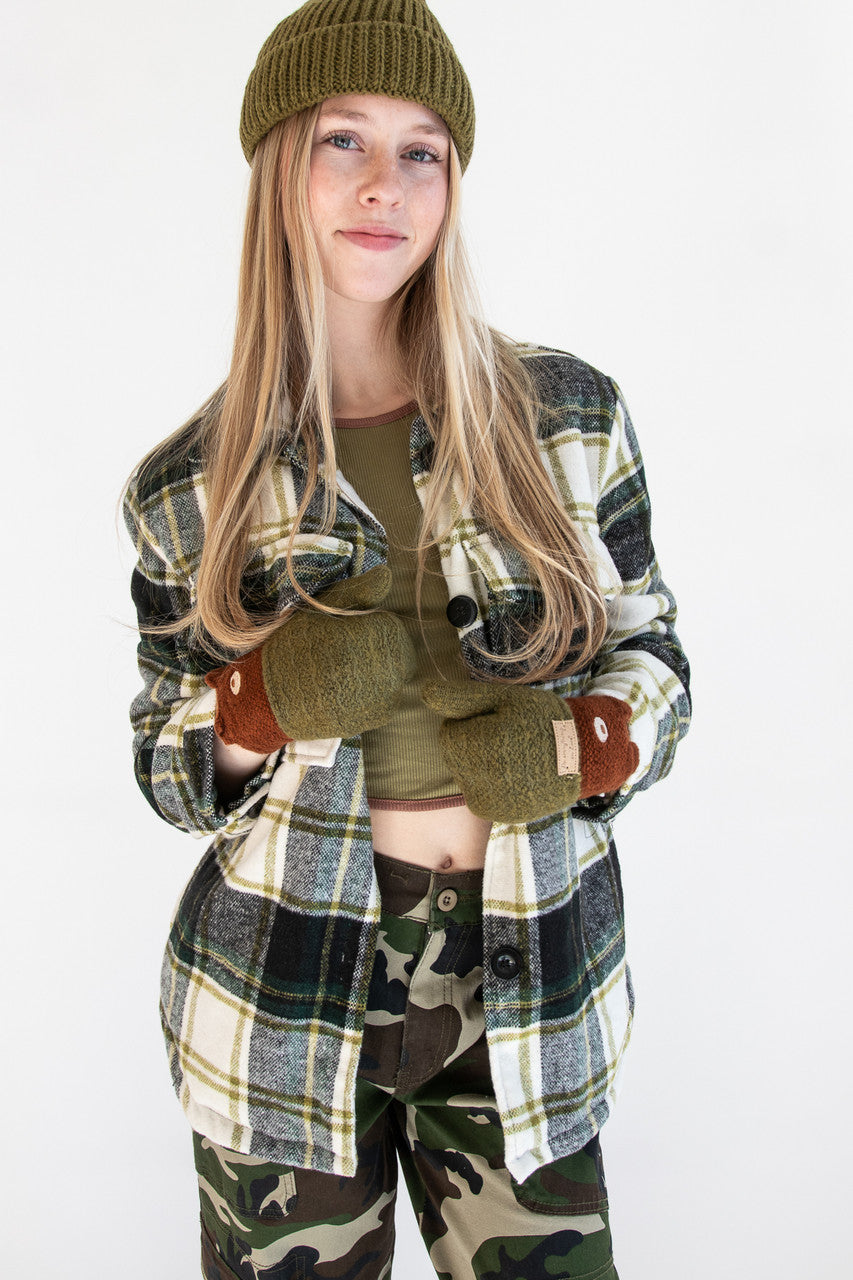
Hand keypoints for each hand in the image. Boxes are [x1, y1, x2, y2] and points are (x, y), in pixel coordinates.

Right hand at [206, 565, 414, 748]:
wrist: (269, 699)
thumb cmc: (295, 647)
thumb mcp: (323, 610)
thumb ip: (359, 592)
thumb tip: (387, 574)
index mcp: (371, 638)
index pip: (394, 629)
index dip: (374, 627)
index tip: (351, 632)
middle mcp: (381, 672)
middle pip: (401, 656)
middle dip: (381, 651)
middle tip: (349, 653)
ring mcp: (379, 700)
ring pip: (396, 679)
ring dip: (379, 673)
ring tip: (344, 672)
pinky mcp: (372, 721)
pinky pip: (386, 702)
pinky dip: (371, 695)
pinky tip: (344, 690)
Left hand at [421, 680, 580, 822]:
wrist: (582, 757)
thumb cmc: (541, 720)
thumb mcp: (504, 698)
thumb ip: (460, 697)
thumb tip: (424, 692)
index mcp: (483, 744)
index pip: (448, 733)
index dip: (471, 723)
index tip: (499, 723)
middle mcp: (483, 778)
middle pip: (454, 756)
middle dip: (473, 745)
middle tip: (508, 739)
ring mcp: (491, 800)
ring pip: (464, 776)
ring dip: (480, 766)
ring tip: (514, 757)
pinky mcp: (499, 814)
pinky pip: (478, 794)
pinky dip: (490, 785)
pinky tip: (515, 776)